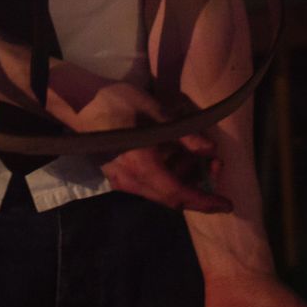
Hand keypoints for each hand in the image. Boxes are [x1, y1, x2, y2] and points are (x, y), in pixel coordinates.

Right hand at [69, 78, 230, 213]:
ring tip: (193, 151)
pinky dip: (167, 173)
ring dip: (182, 177)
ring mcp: (121, 180)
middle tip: (214, 163)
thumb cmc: (115, 101)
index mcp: (141, 165)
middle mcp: (130, 181)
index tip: (227, 204)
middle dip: (197, 185)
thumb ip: (184, 134)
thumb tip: (210, 150)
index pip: (178, 194)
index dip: (205, 202)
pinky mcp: (116, 175)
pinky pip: (148, 183)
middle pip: (171, 197)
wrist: (78, 102)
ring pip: (160, 190)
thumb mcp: (154, 111)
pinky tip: (172, 152)